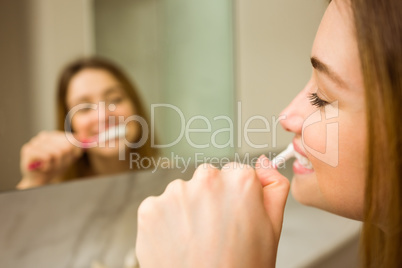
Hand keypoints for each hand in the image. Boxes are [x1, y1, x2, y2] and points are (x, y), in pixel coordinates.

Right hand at [17, 131, 82, 188]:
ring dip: (56, 164)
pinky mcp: (28, 150)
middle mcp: (44, 136)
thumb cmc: (54, 168)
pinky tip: (43, 168)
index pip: (71, 139)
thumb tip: (86, 140)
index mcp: (54, 135)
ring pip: (57, 152)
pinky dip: (48, 166)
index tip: (68, 159)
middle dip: (64, 160)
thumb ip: (76, 148)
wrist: (40, 181)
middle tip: (57, 165)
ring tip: (50, 167)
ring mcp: (35, 142)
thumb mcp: (69, 157)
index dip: (72, 152)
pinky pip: (47, 157)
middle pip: (65, 146)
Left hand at [136, 155, 289, 267]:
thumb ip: (273, 189)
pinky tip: (178, 242)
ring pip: (183, 192)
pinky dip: (166, 222)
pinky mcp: (150, 208)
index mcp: (240, 181)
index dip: (235, 198)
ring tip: (196, 241)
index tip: (233, 216)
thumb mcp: (272, 230)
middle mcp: (206, 180)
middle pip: (208, 179)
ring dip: (187, 210)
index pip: (236, 173)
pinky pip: (160, 206)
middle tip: (215, 232)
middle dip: (211, 199)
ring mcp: (175, 193)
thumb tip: (264, 164)